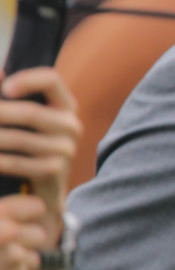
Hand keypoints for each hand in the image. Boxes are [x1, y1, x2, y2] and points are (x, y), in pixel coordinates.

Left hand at [0, 67, 79, 217]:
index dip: (27, 80)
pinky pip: (16, 163)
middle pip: (30, 113)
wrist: (41, 189)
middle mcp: (71, 125)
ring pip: (17, 139)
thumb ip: (9, 98)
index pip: (51, 80)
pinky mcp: (55, 170)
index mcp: (65, 105)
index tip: (4, 89)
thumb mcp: (23, 119)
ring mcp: (66, 149)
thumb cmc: (26, 145)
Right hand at [0, 193, 53, 269]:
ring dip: (18, 265)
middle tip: (3, 247)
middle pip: (40, 236)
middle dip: (26, 242)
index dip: (28, 214)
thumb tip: (35, 207)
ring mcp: (10, 261)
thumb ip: (2, 215)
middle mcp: (5, 234)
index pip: (37, 208)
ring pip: (33, 260)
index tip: (18, 220)